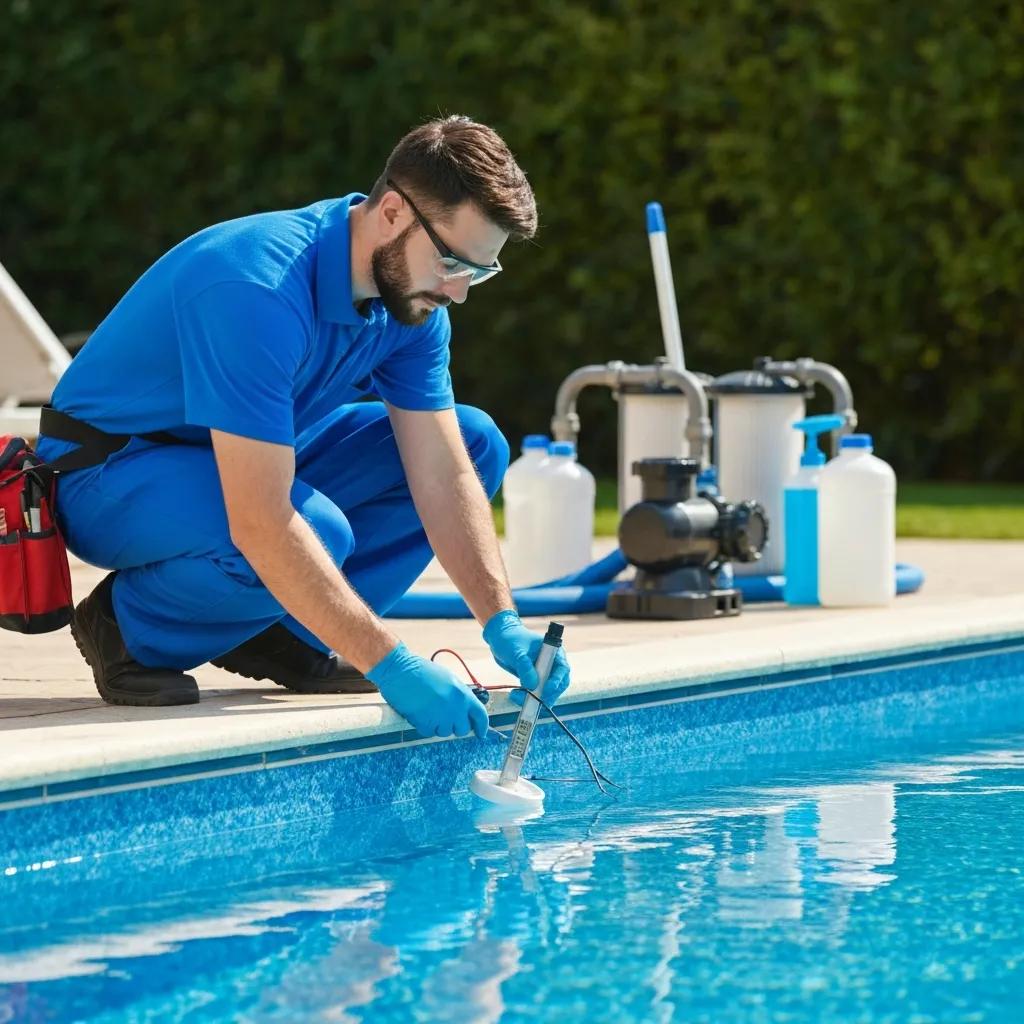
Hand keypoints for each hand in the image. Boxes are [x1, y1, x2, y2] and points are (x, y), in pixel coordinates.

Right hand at [367, 644, 489, 738]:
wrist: (399, 670)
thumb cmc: (422, 671)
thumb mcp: (448, 679)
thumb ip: (460, 696)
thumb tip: (465, 712)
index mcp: (462, 694)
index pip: (480, 715)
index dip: (482, 726)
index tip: (480, 733)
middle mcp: (454, 707)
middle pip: (463, 729)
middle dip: (456, 725)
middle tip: (446, 717)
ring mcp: (439, 717)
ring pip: (446, 732)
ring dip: (439, 725)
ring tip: (430, 710)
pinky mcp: (424, 723)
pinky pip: (430, 733)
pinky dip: (426, 726)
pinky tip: (421, 713)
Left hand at [482, 610, 570, 706]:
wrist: (499, 639)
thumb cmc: (510, 640)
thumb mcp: (516, 652)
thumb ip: (525, 667)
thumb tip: (532, 685)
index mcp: (553, 652)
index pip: (562, 668)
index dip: (557, 680)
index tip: (546, 689)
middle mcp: (551, 664)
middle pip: (559, 684)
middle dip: (548, 694)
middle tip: (533, 699)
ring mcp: (543, 673)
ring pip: (547, 692)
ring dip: (535, 698)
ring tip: (516, 696)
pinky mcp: (535, 681)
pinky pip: (536, 694)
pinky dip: (528, 698)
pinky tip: (515, 695)